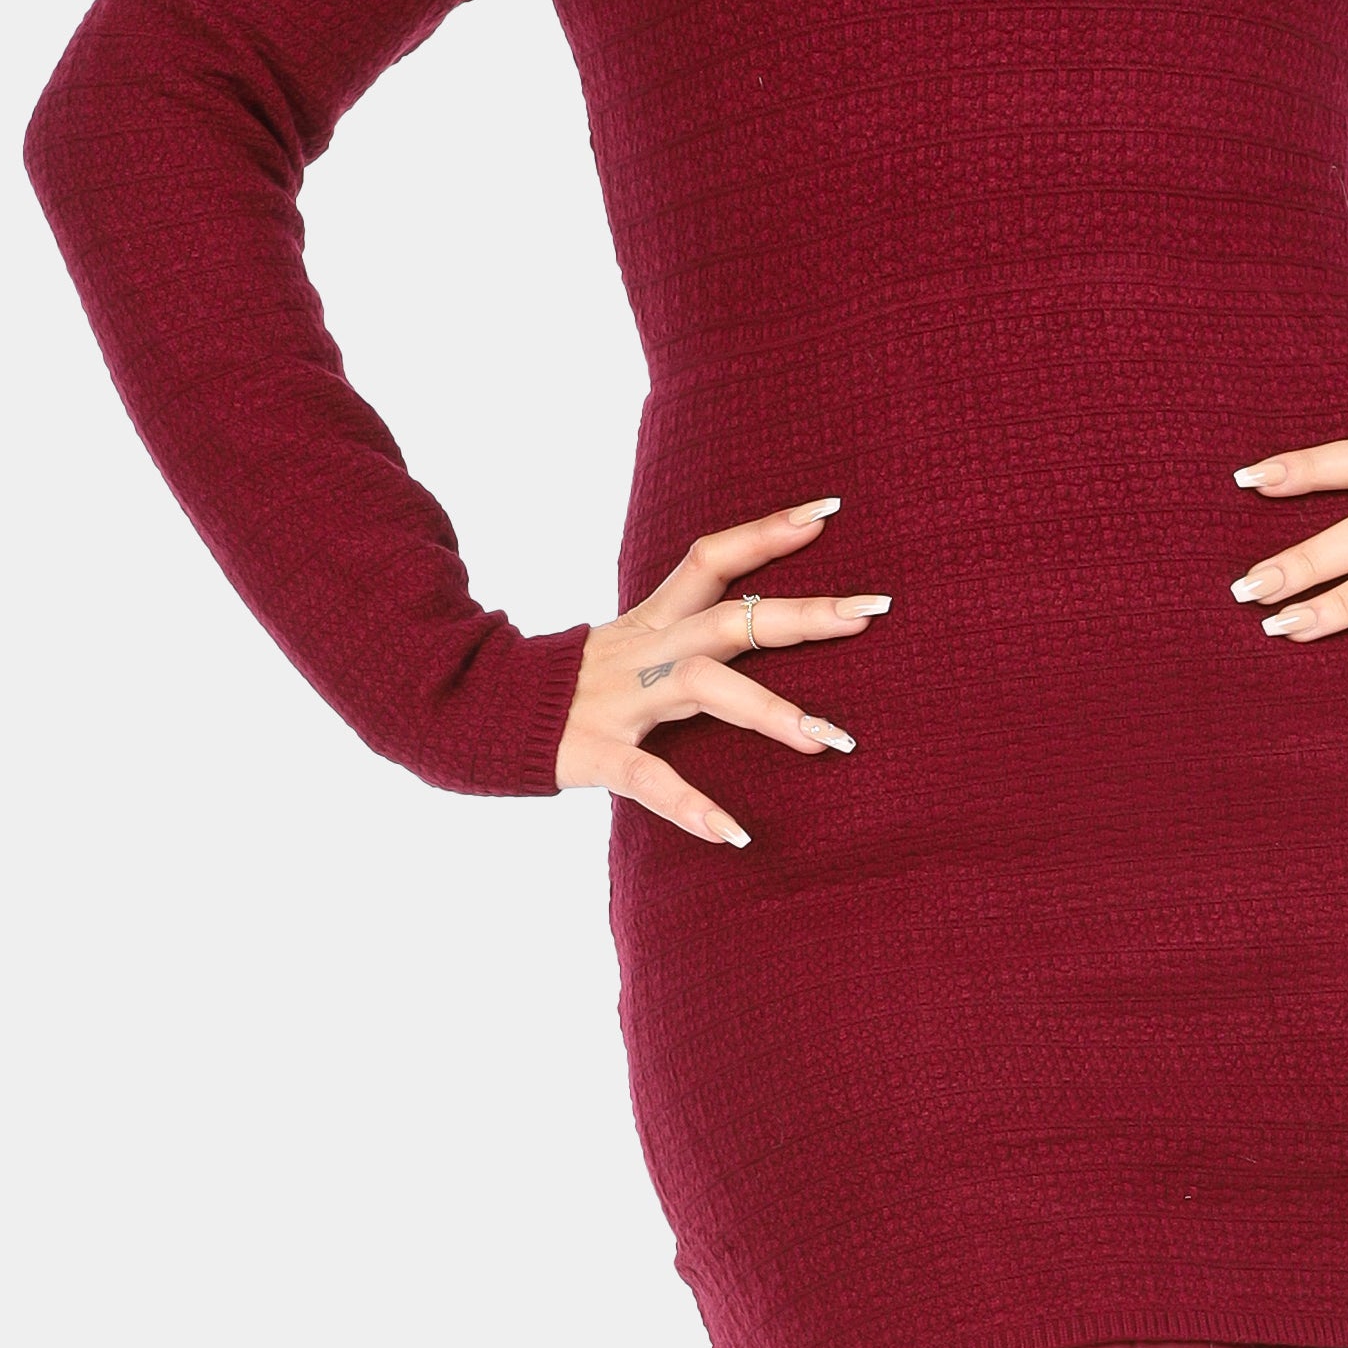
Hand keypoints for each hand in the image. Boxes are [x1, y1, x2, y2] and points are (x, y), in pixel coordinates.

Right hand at [557, 497, 885, 848]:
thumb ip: (684, 633)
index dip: (768, 533)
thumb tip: (752, 622)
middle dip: (804, 614)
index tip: (830, 513)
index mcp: (653, 621)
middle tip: (873, 609)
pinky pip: (650, 779)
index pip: (712, 559)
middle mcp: (644, 650)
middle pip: (731, 619)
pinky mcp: (597, 752)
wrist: (474, 711)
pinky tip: (734, 834)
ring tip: (831, 740)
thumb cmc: (568, 687)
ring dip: (770, 711)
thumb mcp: (628, 646)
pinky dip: (692, 807)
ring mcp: (622, 701)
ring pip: (703, 688)